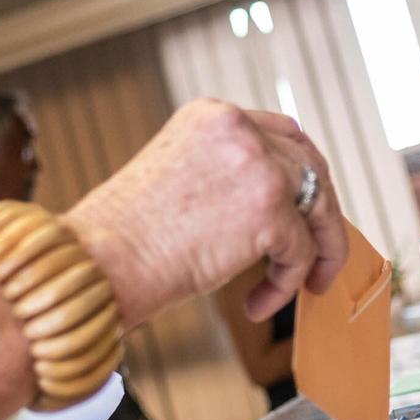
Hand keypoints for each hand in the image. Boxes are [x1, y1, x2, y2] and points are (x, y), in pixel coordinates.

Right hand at [65, 100, 347, 329]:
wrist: (99, 261)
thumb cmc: (123, 235)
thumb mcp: (176, 179)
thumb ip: (223, 175)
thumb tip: (269, 206)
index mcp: (211, 115)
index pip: (281, 132)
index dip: (301, 171)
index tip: (305, 206)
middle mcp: (239, 128)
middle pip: (311, 165)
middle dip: (321, 213)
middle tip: (318, 254)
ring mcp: (258, 166)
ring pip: (319, 207)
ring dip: (317, 252)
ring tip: (302, 287)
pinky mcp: (268, 210)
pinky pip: (300, 252)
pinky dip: (286, 284)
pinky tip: (255, 305)